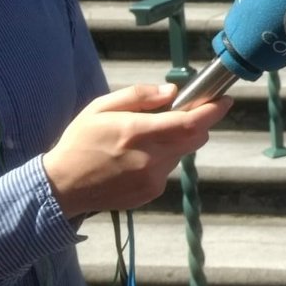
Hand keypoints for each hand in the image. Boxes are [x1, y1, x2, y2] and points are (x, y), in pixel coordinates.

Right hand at [42, 83, 231, 216]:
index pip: (189, 122)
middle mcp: (150, 157)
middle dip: (197, 124)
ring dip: (175, 143)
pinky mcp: (150, 192)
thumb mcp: (101, 107)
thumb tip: (172, 92)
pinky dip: (162, 160)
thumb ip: (139, 96)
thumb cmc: (80, 142)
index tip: (223, 100)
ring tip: (144, 141)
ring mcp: (152, 178)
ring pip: (181, 154)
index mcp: (137, 132)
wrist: (61, 187)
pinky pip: (168, 170)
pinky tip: (136, 160)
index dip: (212, 111)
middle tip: (181, 115)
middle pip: (195, 138)